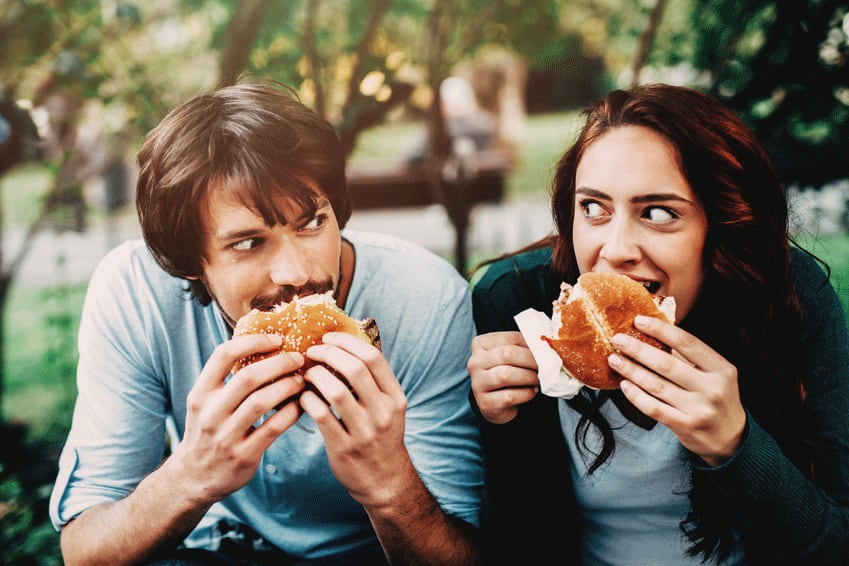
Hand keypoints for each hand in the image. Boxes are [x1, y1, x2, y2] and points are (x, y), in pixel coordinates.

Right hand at [170, 334, 306, 503]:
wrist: (193, 478)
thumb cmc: (207, 431)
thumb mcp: (205, 403)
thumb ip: (225, 379)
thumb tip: (263, 345)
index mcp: (201, 394)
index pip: (223, 355)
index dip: (253, 342)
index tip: (276, 339)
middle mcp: (210, 413)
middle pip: (248, 377)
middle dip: (278, 363)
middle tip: (298, 358)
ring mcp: (226, 436)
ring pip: (262, 402)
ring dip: (287, 387)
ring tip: (301, 380)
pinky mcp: (243, 456)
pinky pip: (273, 428)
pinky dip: (291, 413)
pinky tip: (300, 406)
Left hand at [301, 332, 409, 508]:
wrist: (384, 481)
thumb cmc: (380, 438)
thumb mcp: (388, 408)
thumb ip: (373, 382)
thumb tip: (344, 347)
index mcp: (395, 398)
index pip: (373, 358)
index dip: (348, 342)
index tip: (328, 338)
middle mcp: (383, 412)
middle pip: (355, 369)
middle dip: (328, 354)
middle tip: (311, 352)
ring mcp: (364, 431)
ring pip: (336, 391)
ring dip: (315, 376)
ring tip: (306, 374)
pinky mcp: (344, 448)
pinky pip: (321, 415)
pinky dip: (308, 400)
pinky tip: (303, 397)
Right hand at [467, 331, 540, 424]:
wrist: (497, 403)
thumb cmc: (507, 373)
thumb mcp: (512, 356)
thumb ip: (524, 347)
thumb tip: (546, 345)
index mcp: (480, 344)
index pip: (509, 338)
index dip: (531, 345)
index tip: (545, 353)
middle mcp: (474, 362)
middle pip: (507, 354)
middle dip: (531, 360)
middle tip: (546, 366)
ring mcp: (477, 383)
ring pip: (506, 375)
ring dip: (529, 377)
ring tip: (538, 379)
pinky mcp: (484, 403)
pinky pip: (509, 396)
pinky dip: (526, 393)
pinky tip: (531, 392)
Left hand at [609, 315, 745, 465]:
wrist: (731, 439)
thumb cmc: (716, 398)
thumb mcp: (714, 374)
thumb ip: (689, 356)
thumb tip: (653, 331)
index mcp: (721, 369)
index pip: (687, 343)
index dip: (661, 330)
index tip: (639, 320)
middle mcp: (712, 388)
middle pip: (667, 364)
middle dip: (638, 350)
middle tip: (618, 340)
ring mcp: (698, 409)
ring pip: (656, 386)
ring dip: (631, 370)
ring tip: (614, 359)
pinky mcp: (685, 426)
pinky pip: (653, 408)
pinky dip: (636, 395)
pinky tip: (624, 384)